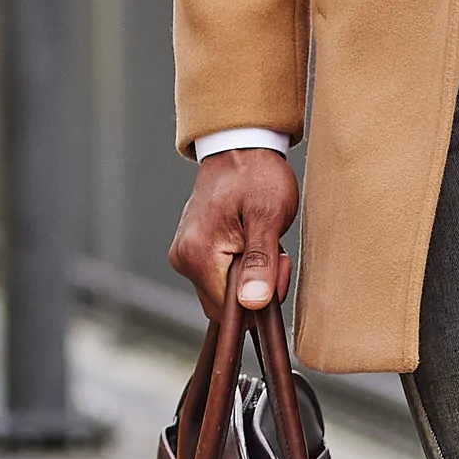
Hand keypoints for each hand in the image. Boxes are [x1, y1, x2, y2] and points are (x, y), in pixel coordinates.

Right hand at [169, 146, 300, 319]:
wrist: (239, 148)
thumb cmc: (256, 177)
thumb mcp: (268, 217)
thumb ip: (261, 262)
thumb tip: (253, 303)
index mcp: (198, 254)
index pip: (229, 309)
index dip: (259, 297)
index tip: (276, 264)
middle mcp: (183, 258)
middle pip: (223, 305)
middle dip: (254, 288)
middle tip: (273, 252)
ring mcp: (183, 254)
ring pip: (221, 293)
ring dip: (247, 278)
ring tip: (260, 242)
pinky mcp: (189, 251)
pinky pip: (216, 277)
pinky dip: (237, 268)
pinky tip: (248, 243)